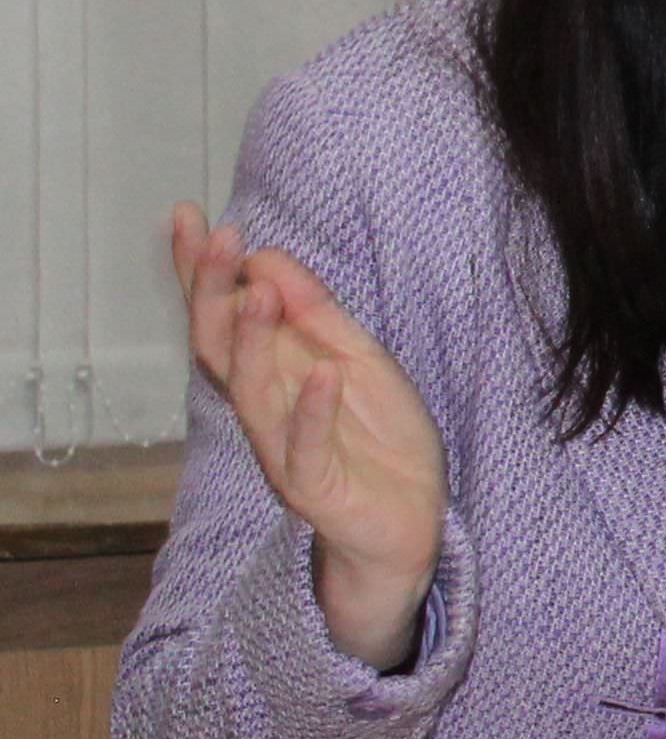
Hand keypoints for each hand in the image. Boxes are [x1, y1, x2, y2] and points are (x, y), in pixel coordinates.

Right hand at [169, 204, 450, 671]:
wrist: (408, 523)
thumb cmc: (378, 440)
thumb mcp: (361, 361)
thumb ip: (318, 316)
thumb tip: (268, 258)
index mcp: (271, 375)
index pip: (222, 315)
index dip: (197, 271)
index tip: (184, 215)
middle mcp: (263, 410)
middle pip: (219, 347)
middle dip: (211, 293)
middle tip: (217, 238)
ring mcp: (282, 451)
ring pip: (252, 395)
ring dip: (254, 342)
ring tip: (260, 292)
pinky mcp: (315, 489)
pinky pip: (305, 450)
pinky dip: (312, 412)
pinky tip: (323, 376)